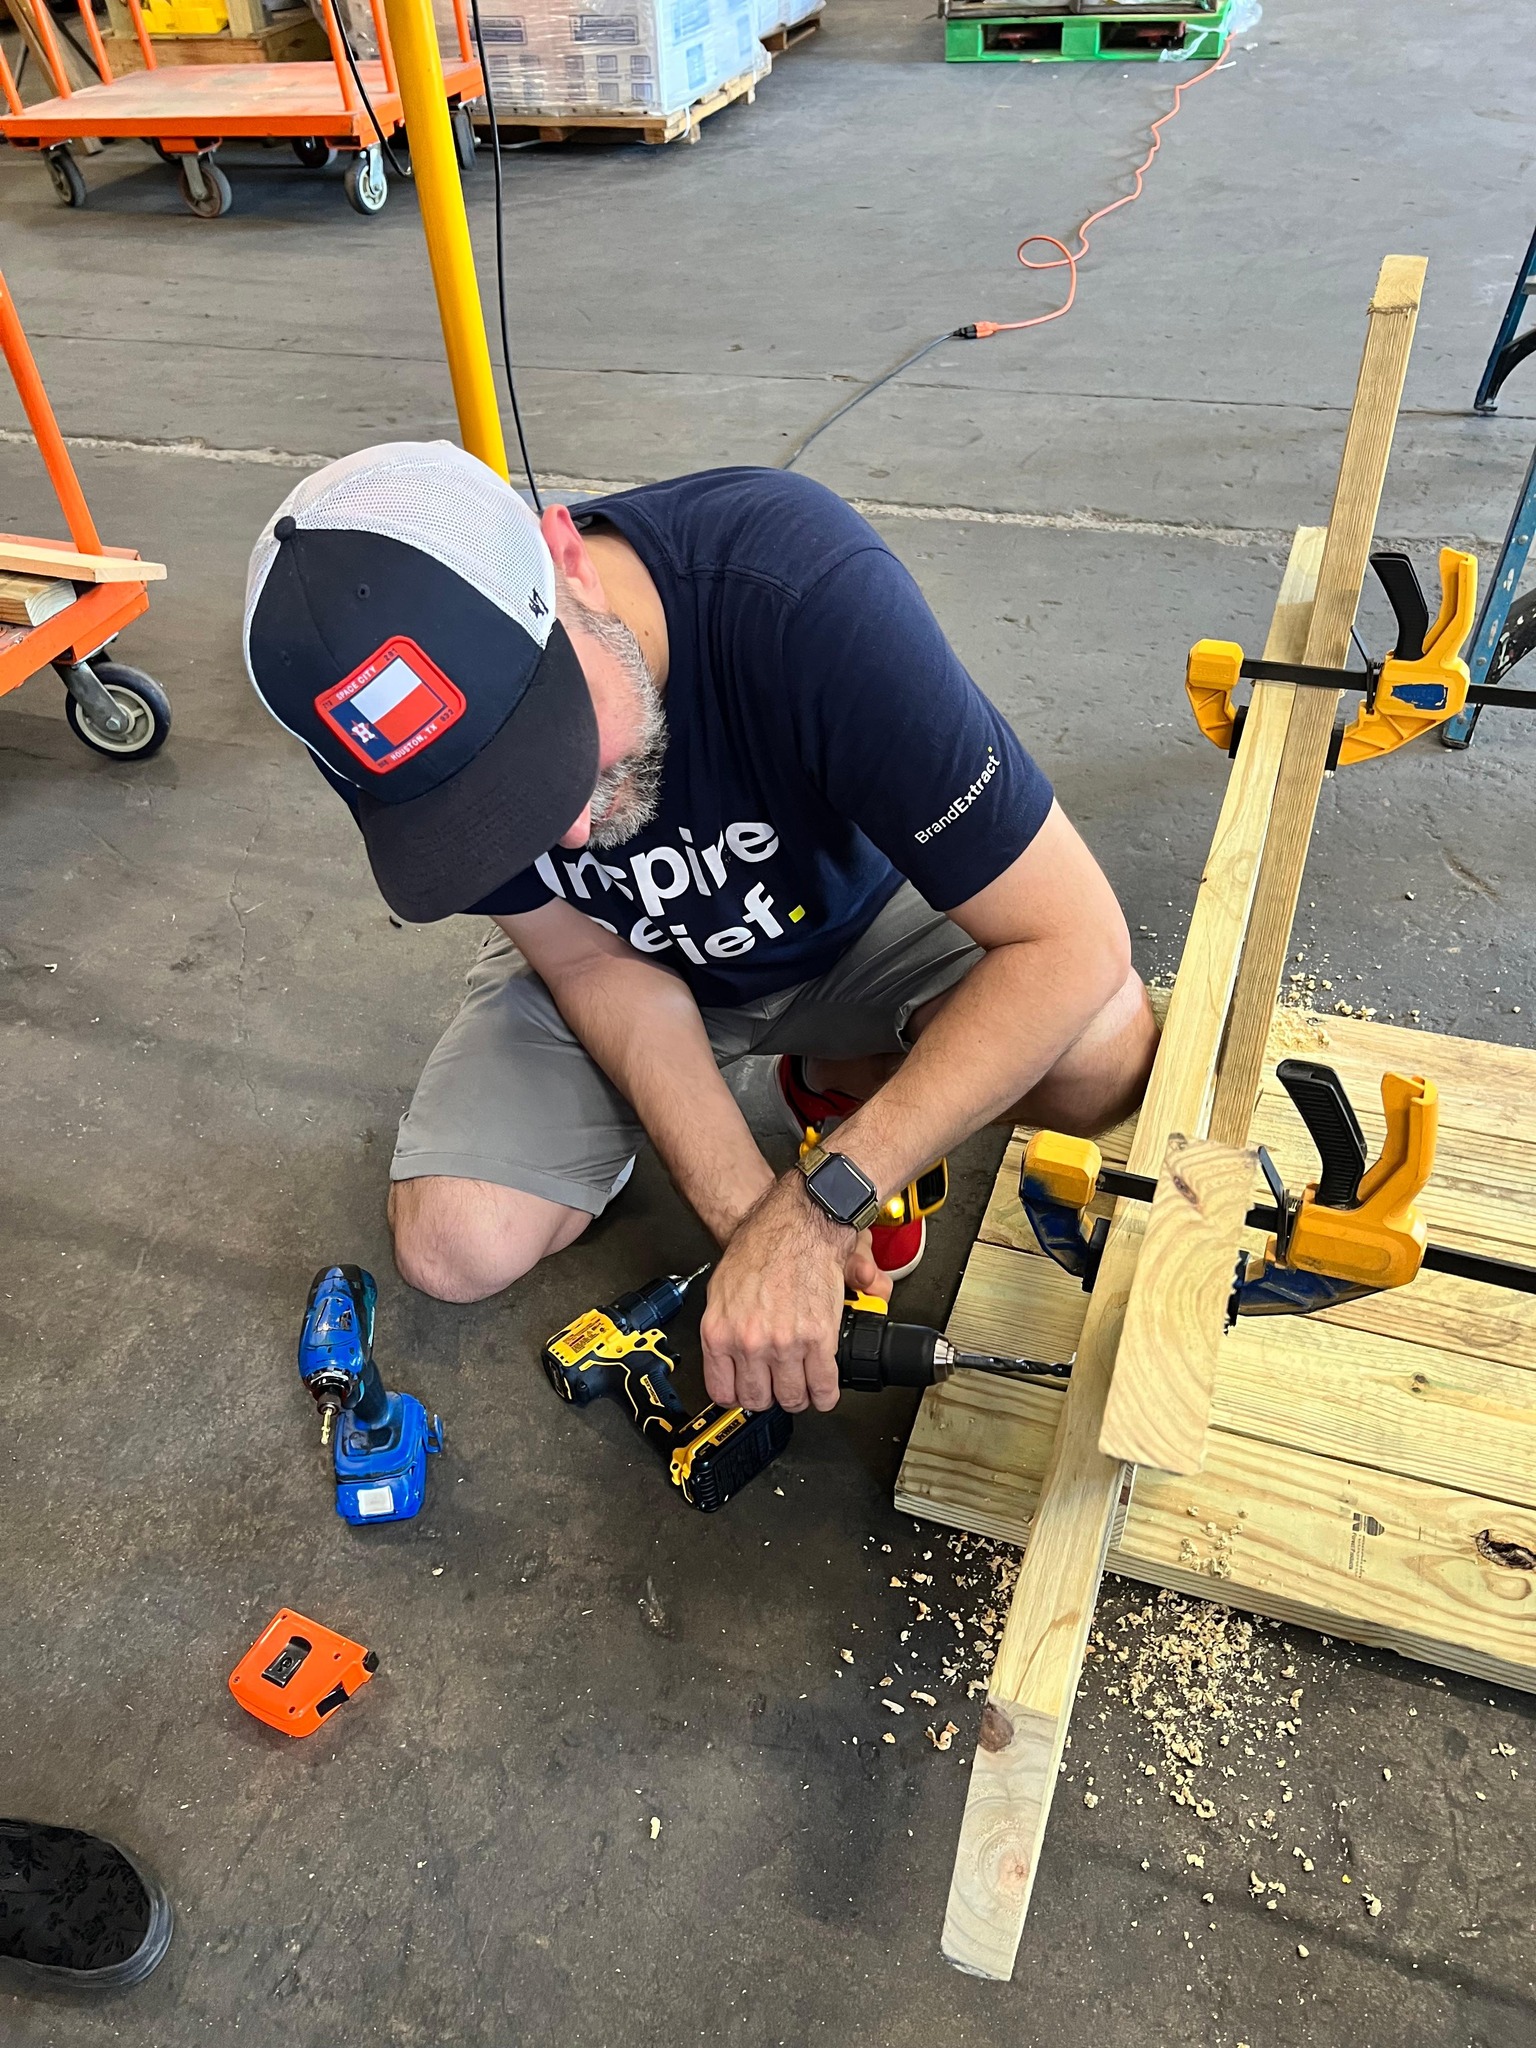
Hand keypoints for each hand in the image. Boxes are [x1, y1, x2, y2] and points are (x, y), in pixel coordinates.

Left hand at [701, 1172, 863, 1413]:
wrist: (798, 1225)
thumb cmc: (761, 1247)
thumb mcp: (722, 1289)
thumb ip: (724, 1328)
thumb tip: (727, 1356)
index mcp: (720, 1332)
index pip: (723, 1391)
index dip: (738, 1396)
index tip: (747, 1393)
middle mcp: (749, 1342)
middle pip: (757, 1399)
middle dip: (769, 1397)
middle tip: (777, 1387)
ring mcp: (784, 1344)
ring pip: (791, 1398)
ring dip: (798, 1397)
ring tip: (801, 1387)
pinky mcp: (818, 1340)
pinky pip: (823, 1387)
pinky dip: (825, 1395)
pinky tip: (823, 1390)